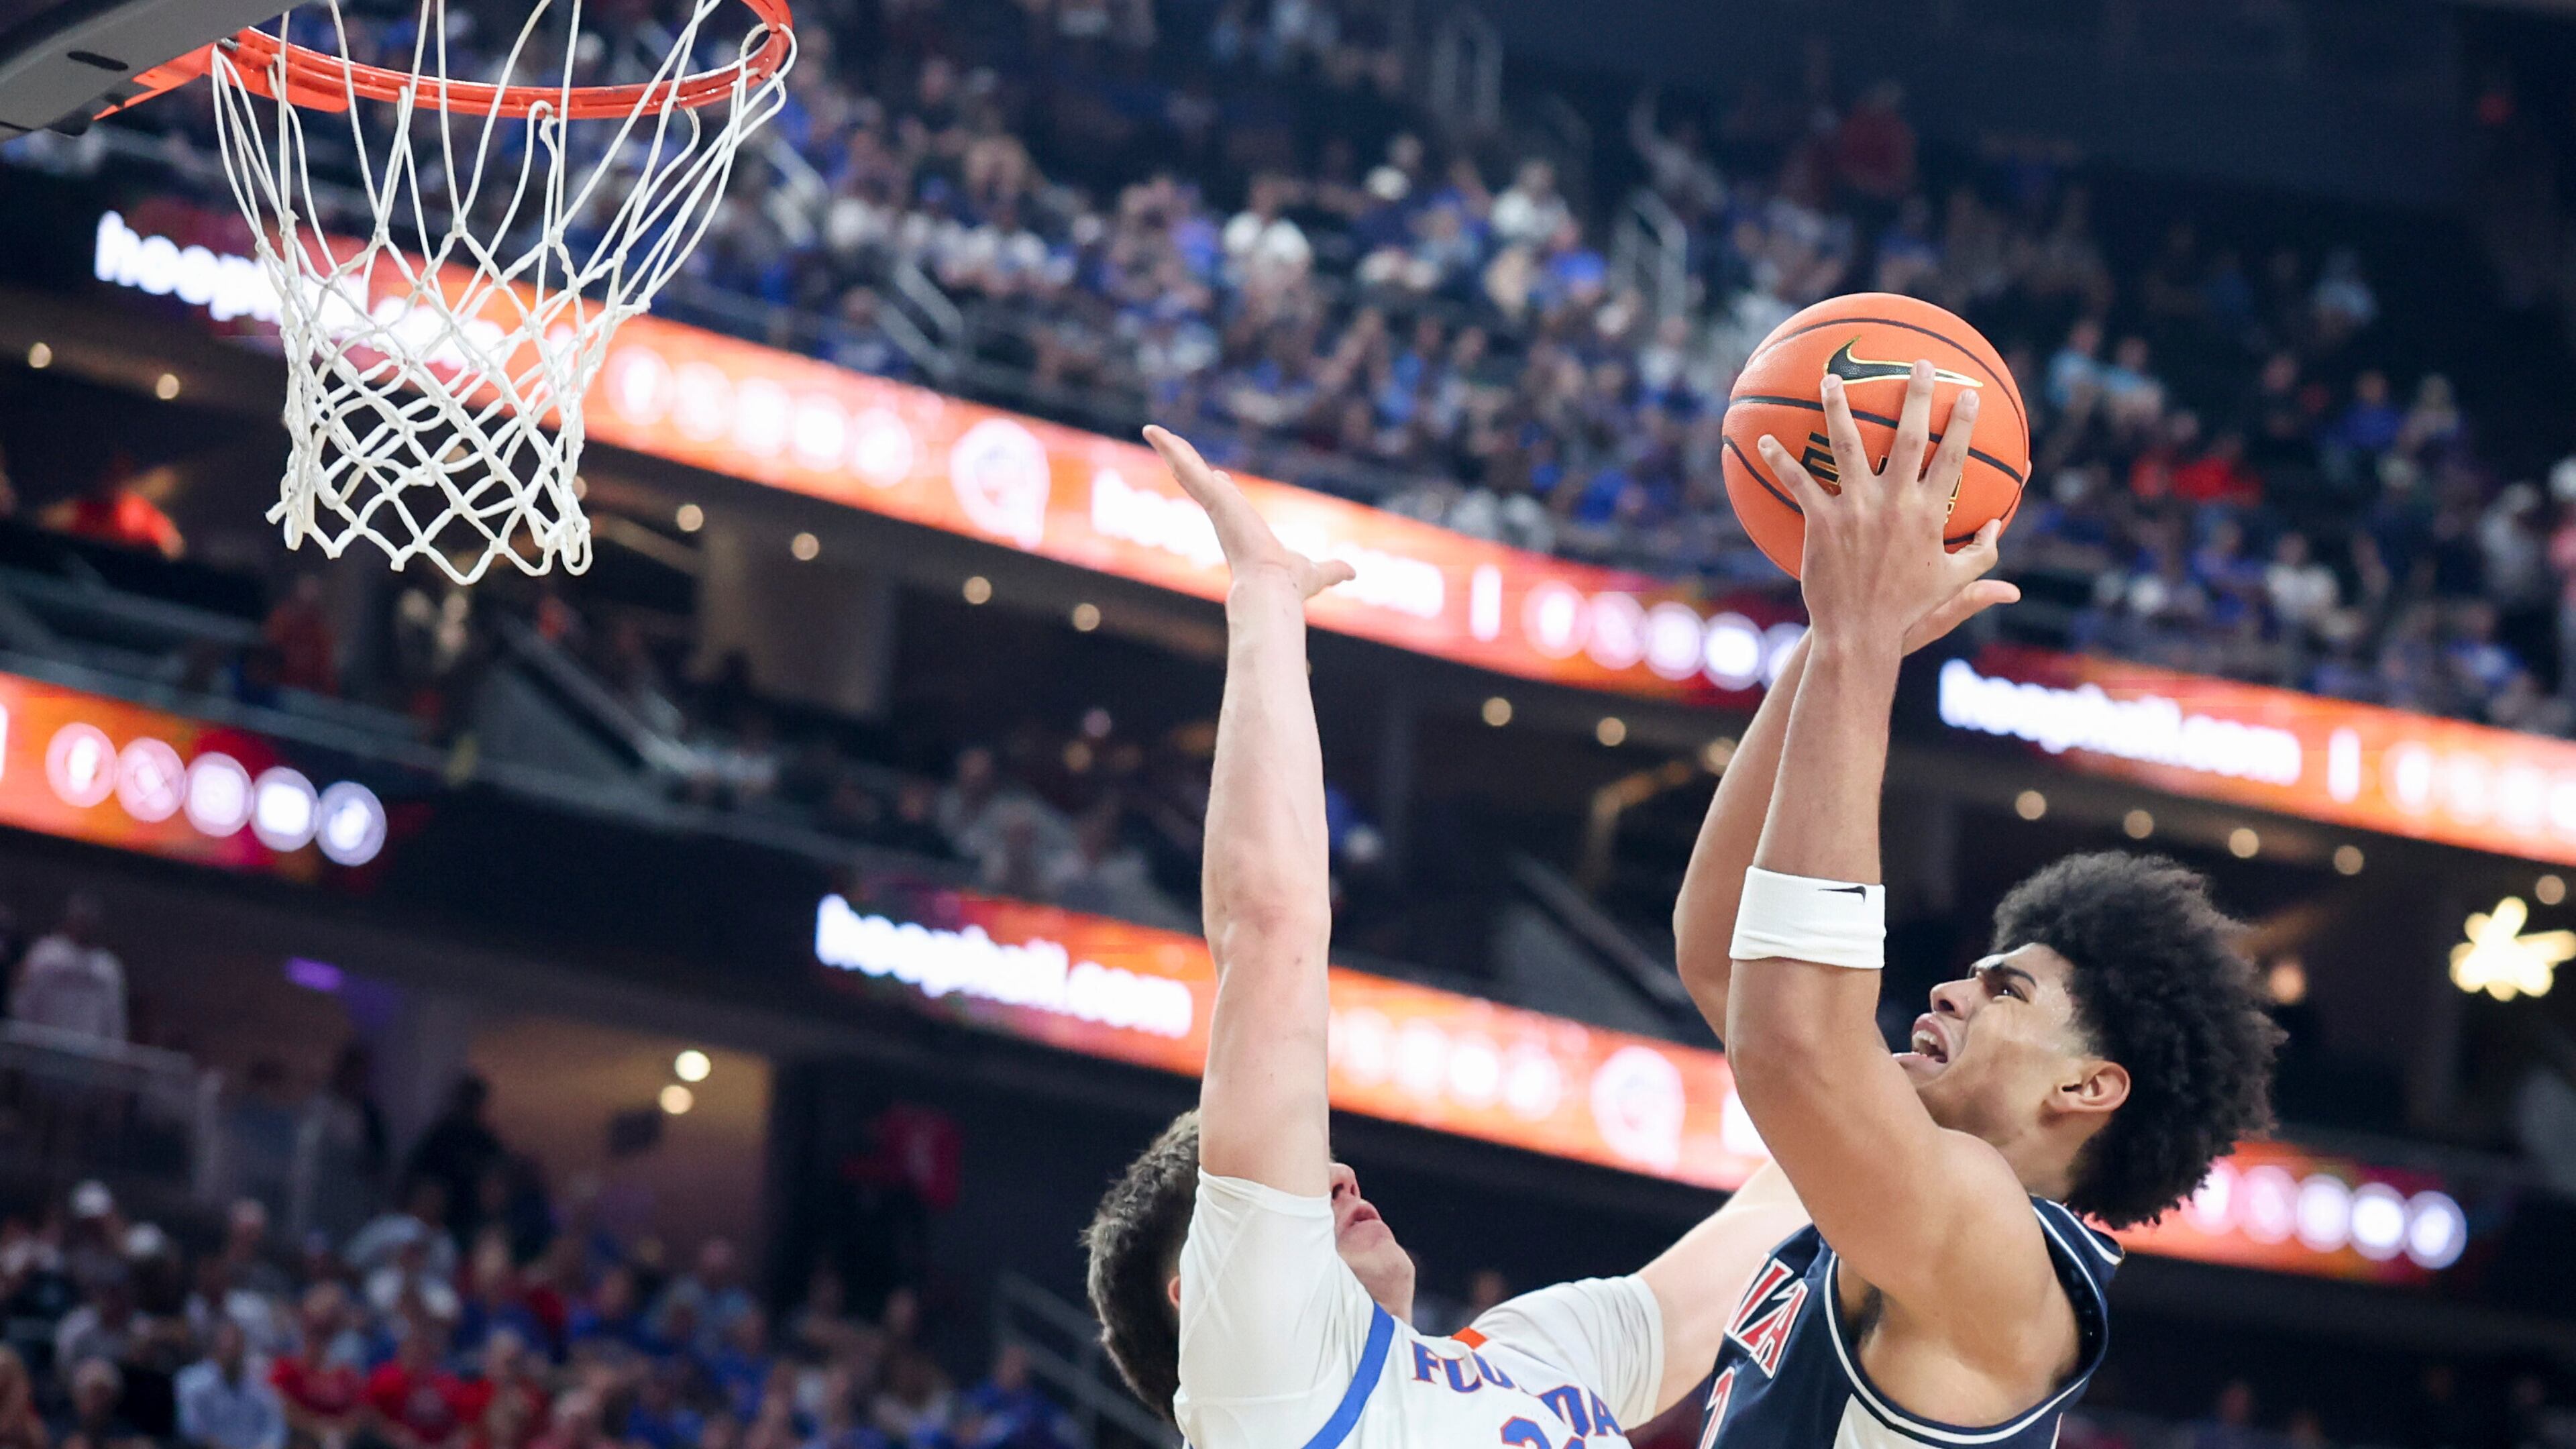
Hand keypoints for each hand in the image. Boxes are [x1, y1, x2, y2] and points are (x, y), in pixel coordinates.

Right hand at [1145, 425, 1355, 600]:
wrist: (1273, 589)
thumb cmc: (1290, 586)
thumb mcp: (1316, 572)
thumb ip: (1332, 570)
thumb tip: (1352, 573)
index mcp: (1241, 528)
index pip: (1226, 500)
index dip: (1220, 487)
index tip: (1216, 477)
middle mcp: (1224, 515)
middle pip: (1200, 481)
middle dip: (1184, 462)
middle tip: (1166, 442)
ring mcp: (1216, 505)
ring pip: (1187, 471)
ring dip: (1170, 449)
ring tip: (1151, 429)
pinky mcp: (1213, 498)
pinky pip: (1187, 469)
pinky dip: (1170, 450)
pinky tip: (1154, 432)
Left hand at [1755, 363, 2015, 654]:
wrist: (1859, 631)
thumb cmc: (1907, 608)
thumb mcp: (1952, 583)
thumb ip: (1982, 555)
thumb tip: (2001, 527)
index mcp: (1928, 513)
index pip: (1951, 457)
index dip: (1962, 423)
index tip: (1967, 393)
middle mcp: (1893, 503)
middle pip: (1906, 437)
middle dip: (1914, 395)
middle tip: (1918, 363)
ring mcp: (1856, 509)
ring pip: (1846, 445)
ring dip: (1837, 408)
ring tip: (1830, 379)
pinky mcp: (1821, 522)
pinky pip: (1798, 482)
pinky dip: (1780, 460)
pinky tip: (1763, 440)